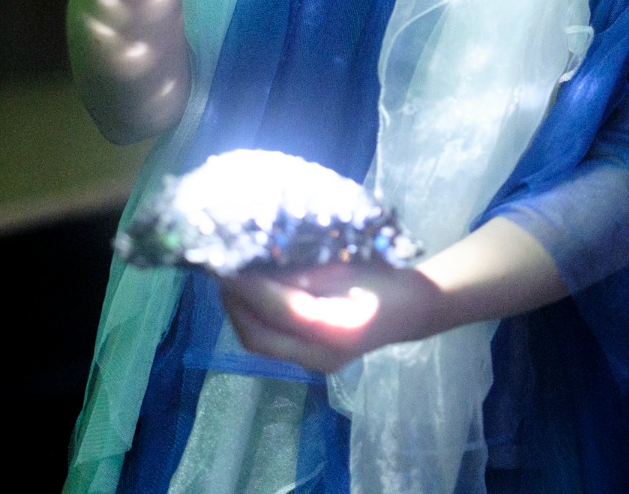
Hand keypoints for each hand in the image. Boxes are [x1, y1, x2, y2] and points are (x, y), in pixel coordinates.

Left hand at [218, 261, 446, 374]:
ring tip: (229, 280)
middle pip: (259, 338)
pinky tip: (249, 295)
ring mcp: (313, 364)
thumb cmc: (382, 279)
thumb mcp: (344, 266)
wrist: (410, 309)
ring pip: (260, 343)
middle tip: (218, 271)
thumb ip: (302, 272)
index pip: (280, 311)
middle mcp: (320, 356)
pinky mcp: (309, 360)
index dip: (249, 287)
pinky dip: (254, 319)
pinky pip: (271, 343)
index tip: (224, 263)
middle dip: (233, 304)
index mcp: (337, 329)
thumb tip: (255, 265)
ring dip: (239, 312)